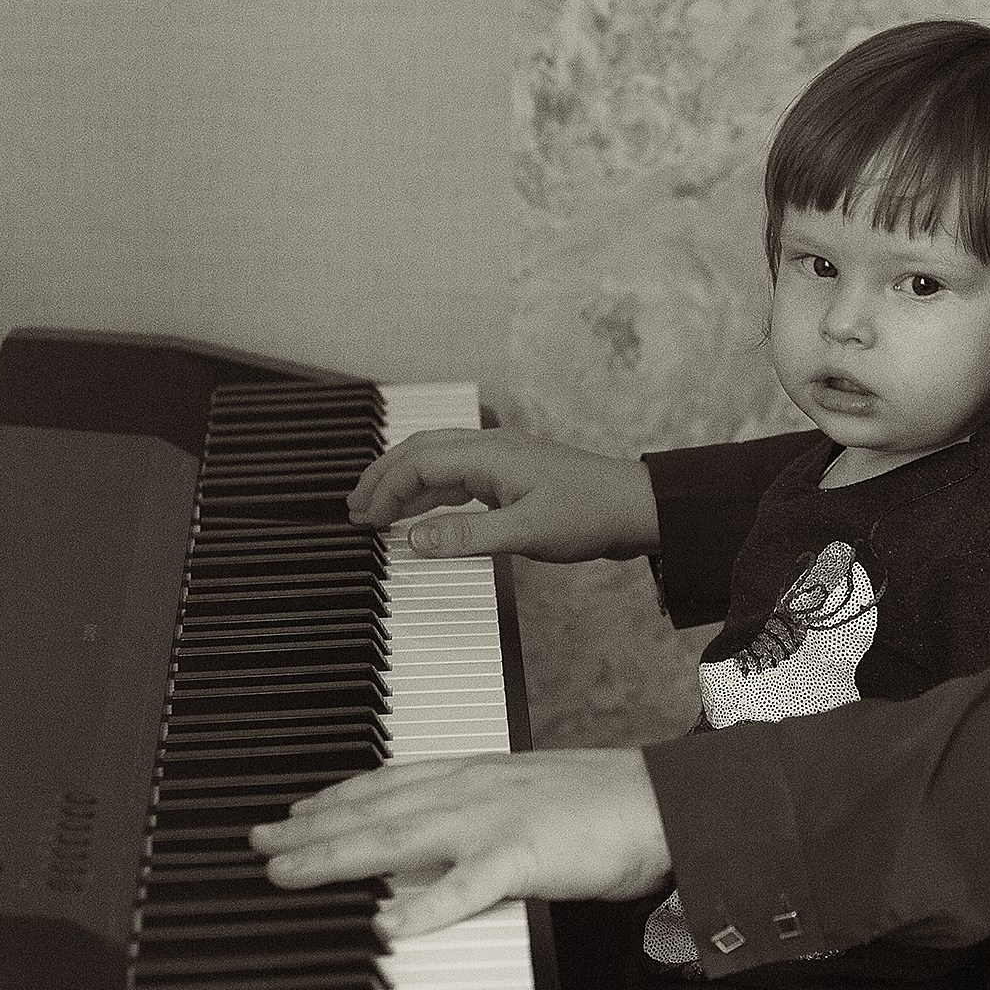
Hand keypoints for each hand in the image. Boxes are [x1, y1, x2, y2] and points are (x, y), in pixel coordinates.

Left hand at [248, 749, 672, 935]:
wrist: (669, 800)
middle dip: (310, 826)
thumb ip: (484, 810)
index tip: (293, 808)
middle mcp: (476, 788)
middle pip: (375, 809)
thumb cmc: (609, 802)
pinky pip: (465, 888)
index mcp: (481, 773)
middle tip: (258, 840)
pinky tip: (384, 923)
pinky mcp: (525, 856)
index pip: (390, 781)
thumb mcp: (532, 793)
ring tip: (288, 870)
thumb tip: (444, 837)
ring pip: (399, 838)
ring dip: (336, 854)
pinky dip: (422, 906)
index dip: (336, 796)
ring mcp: (497, 820)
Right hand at [346, 427, 659, 561]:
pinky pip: (460, 478)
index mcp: (490, 454)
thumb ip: (466, 536)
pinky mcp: (514, 478)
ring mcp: (503, 461)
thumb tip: (412, 540)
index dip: (386, 489)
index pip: (420, 462)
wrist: (638, 508)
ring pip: (439, 463)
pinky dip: (432, 493)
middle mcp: (492, 449)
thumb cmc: (590, 515)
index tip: (365, 521)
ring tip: (375, 512)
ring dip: (405, 485)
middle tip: (352, 507)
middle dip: (383, 477)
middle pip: (422, 451)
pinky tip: (423, 515)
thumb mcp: (525, 533)